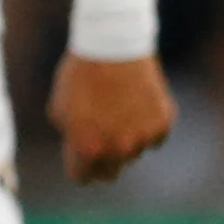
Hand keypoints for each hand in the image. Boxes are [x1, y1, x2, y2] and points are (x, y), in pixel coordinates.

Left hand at [52, 52, 173, 184]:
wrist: (112, 47)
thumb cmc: (79, 77)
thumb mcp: (60, 110)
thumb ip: (71, 138)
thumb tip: (81, 153)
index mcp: (87, 148)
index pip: (82, 177)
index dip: (79, 167)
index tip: (80, 160)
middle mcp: (118, 148)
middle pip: (110, 173)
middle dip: (101, 162)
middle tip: (98, 143)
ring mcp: (144, 136)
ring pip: (132, 153)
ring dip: (124, 140)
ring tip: (116, 112)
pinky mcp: (164, 123)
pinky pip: (154, 137)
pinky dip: (147, 127)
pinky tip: (137, 105)